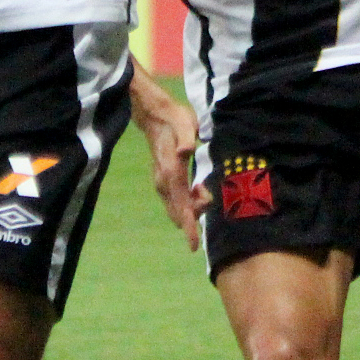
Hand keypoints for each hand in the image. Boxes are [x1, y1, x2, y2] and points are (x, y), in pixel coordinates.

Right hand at [131, 68, 207, 248]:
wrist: (153, 113)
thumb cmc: (173, 118)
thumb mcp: (184, 122)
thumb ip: (187, 137)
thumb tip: (187, 151)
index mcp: (171, 171)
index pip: (180, 205)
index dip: (188, 226)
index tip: (193, 246)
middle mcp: (164, 181)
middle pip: (179, 212)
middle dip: (194, 217)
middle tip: (206, 194)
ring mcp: (162, 181)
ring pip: (177, 208)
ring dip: (192, 208)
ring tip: (203, 189)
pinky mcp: (164, 180)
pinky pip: (176, 200)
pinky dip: (188, 203)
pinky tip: (197, 190)